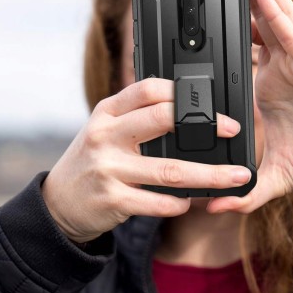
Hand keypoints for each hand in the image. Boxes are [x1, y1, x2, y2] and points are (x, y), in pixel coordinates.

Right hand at [41, 78, 249, 242]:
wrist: (58, 201)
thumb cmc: (93, 159)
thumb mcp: (106, 128)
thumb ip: (137, 116)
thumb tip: (188, 111)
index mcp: (107, 112)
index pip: (147, 89)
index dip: (181, 92)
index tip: (211, 104)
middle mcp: (106, 135)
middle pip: (162, 120)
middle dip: (205, 126)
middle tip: (232, 130)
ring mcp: (108, 168)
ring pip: (169, 169)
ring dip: (209, 175)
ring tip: (234, 176)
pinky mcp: (113, 199)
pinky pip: (157, 202)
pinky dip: (180, 203)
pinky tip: (189, 201)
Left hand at [207, 0, 292, 214]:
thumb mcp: (270, 175)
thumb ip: (242, 190)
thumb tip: (210, 207)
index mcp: (264, 83)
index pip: (238, 46)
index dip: (220, 27)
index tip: (194, 12)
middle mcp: (279, 65)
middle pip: (254, 18)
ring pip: (273, 13)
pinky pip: (292, 34)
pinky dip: (276, 13)